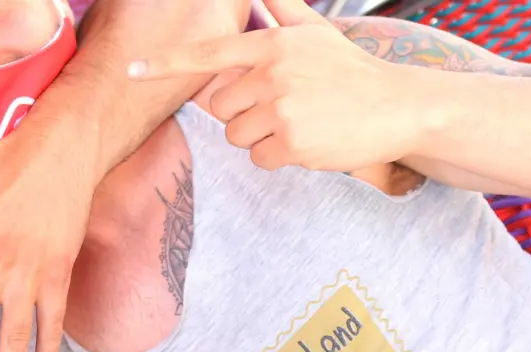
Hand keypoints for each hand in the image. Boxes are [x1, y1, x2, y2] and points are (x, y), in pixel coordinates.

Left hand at [129, 0, 427, 171]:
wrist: (399, 106)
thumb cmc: (351, 72)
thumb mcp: (316, 33)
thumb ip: (282, 9)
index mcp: (272, 44)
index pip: (208, 54)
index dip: (166, 64)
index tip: (131, 71)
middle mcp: (272, 73)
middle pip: (220, 107)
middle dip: (243, 114)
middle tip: (282, 108)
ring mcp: (282, 108)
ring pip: (237, 136)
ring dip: (261, 138)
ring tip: (298, 123)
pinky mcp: (292, 142)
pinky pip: (259, 158)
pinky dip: (279, 157)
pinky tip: (307, 142)